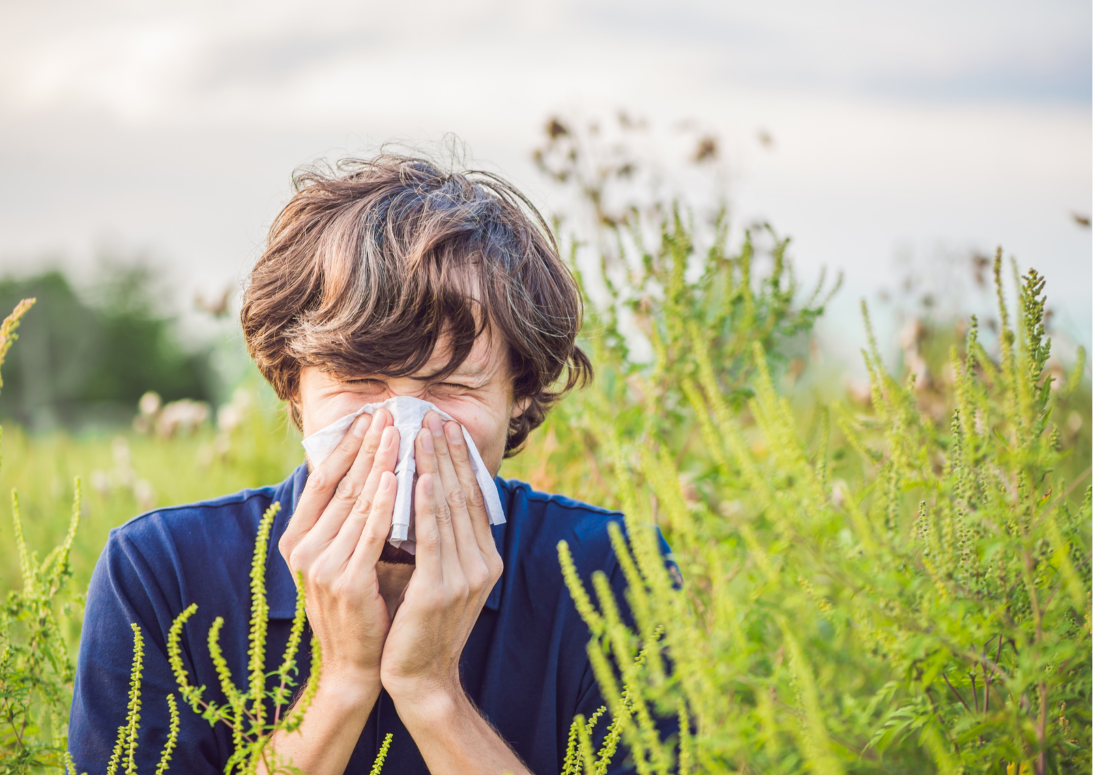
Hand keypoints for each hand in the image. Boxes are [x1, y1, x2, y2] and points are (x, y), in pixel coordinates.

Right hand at [278, 409, 399, 689]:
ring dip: (379, 463)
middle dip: (366, 446)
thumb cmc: (358, 605)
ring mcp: (321, 565)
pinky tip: (397, 477)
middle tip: (387, 412)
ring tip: (397, 432)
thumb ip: (351, 520)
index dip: (345, 447)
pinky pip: (370, 533)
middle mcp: (303, 549)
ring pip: (357, 502)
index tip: (367, 416)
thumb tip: (373, 471)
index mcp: (299, 540)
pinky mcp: (346, 581)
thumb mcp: (344, 556)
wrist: (355, 664)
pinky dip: (384, 503)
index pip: (322, 481)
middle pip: (340, 485)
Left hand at [379, 411, 503, 710]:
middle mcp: (482, 564)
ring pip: (450, 510)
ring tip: (425, 433)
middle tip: (436, 416)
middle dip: (449, 454)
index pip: (471, 499)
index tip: (447, 427)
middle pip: (464, 497)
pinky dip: (429, 505)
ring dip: (437, 467)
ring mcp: (464, 577)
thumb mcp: (438, 577)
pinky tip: (423, 477)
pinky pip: (433, 538)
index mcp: (484, 559)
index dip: (460, 461)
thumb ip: (439, 541)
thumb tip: (427, 496)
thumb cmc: (420, 626)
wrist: (420, 678)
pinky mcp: (440, 590)